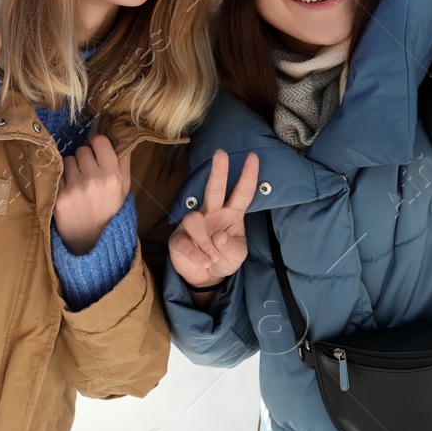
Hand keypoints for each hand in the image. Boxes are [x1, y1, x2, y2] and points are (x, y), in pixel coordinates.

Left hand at [53, 134, 131, 255]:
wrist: (92, 240)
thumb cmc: (111, 210)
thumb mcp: (125, 187)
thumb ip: (124, 161)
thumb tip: (120, 137)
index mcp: (112, 176)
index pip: (99, 141)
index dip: (96, 143)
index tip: (95, 149)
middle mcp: (93, 180)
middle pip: (82, 150)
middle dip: (84, 158)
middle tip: (88, 171)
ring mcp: (74, 189)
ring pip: (68, 160)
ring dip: (72, 167)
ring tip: (79, 182)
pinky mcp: (59, 197)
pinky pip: (58, 175)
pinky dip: (63, 180)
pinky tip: (70, 191)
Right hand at [168, 149, 259, 297]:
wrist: (206, 277)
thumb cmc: (224, 258)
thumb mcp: (236, 256)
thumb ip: (232, 247)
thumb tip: (219, 235)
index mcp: (231, 214)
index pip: (241, 193)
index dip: (248, 176)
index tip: (253, 157)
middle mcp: (212, 213)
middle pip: (214, 189)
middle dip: (218, 171)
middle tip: (221, 154)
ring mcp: (193, 224)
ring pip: (195, 220)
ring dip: (205, 241)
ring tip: (213, 257)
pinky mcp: (178, 238)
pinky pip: (185, 242)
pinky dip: (196, 254)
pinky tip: (204, 261)